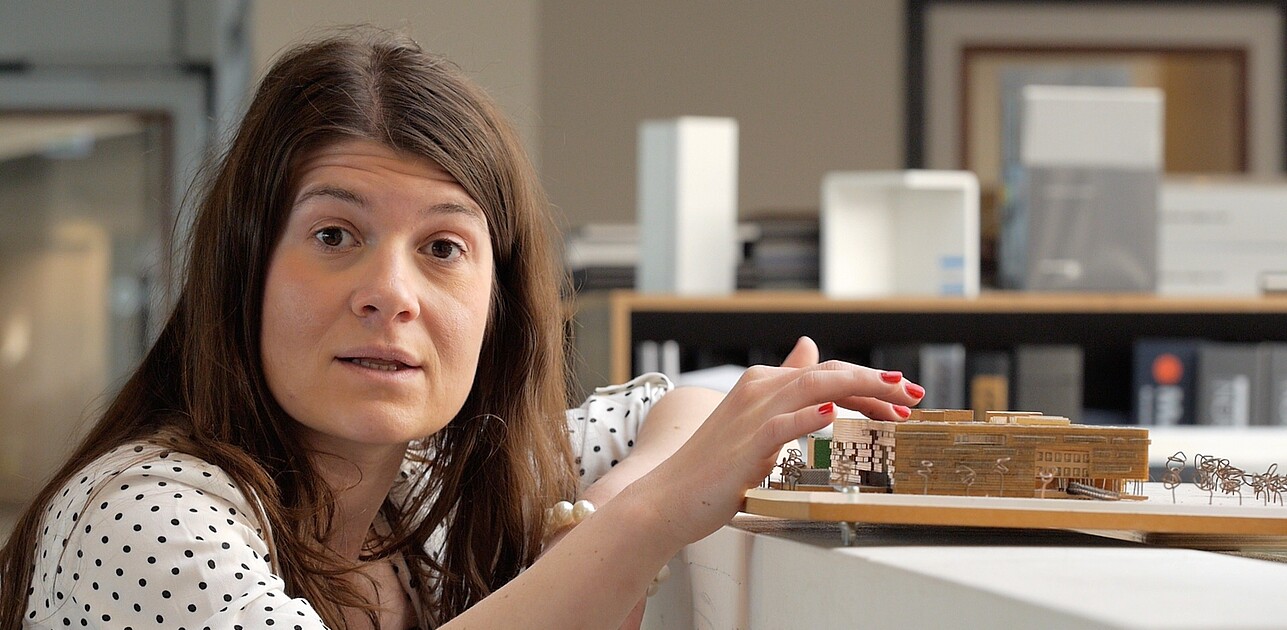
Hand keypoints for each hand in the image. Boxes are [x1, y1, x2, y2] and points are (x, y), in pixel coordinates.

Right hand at [636, 336, 923, 547]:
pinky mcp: (747, 442)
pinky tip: (834, 414)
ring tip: (894, 398)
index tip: (901, 399)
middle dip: (877, 381)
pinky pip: (784, 423)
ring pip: (815, 387)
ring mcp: (753, 414)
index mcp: (763, 383)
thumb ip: (784, 384)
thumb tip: (809, 348)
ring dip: (860, 389)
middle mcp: (760, 389)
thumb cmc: (713, 465)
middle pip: (829, 373)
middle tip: (914, 394)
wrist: (670, 498)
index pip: (827, 372)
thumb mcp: (754, 418)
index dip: (867, 381)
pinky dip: (810, 416)